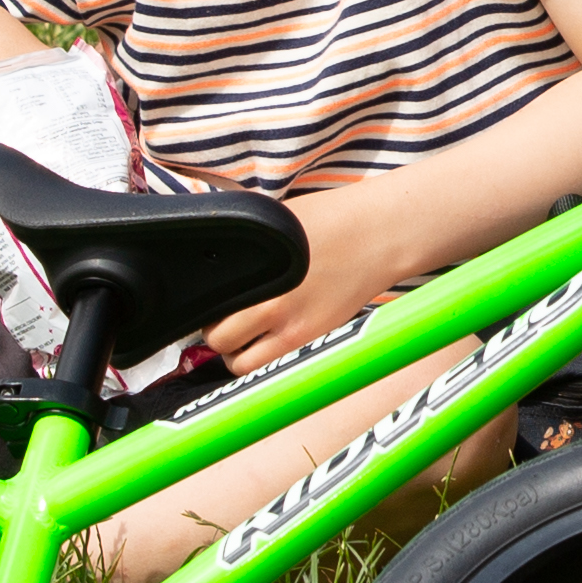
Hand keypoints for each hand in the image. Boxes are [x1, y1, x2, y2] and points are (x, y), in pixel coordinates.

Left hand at [206, 197, 422, 367]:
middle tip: (221, 318)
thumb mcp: (276, 218)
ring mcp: (290, 324)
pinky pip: (265, 364)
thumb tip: (211, 240)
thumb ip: (244, 240)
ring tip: (241, 336)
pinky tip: (263, 342)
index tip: (207, 300)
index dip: (202, 302)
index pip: (207, 300)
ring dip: (232, 352)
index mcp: (256, 267)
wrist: (380, 234)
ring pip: (237, 361)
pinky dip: (256, 360)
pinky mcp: (308, 338)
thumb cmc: (333, 219)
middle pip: (216, 335)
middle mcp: (268, 299)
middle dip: (212, 329)